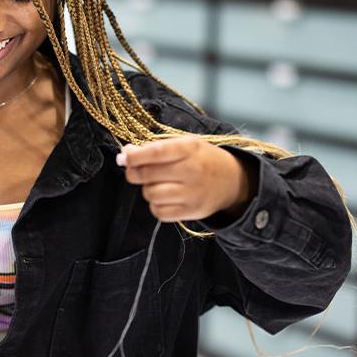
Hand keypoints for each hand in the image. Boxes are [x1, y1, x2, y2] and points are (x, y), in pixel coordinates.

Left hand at [117, 136, 252, 222]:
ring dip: (147, 189)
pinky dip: (155, 205)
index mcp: (189, 149)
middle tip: (135, 171)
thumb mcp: (185, 145)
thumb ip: (155, 148)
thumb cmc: (201, 159)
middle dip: (134, 172)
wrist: (232, 181)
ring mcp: (192, 193)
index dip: (134, 156)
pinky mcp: (191, 212)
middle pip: (147, 174)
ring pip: (150, 194)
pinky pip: (158, 212)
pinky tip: (164, 197)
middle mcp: (191, 171)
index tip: (124, 157)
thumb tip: (125, 154)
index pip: (155, 152)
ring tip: (157, 184)